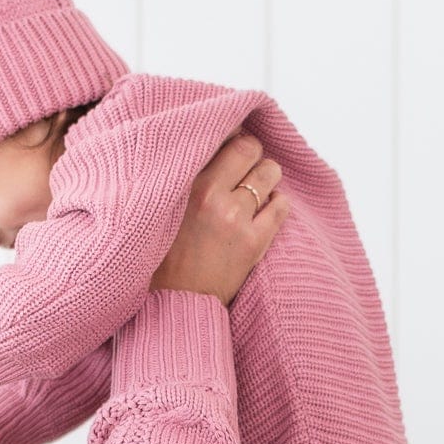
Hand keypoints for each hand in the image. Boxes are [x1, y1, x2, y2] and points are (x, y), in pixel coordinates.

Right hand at [147, 131, 288, 303]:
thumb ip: (183, 179)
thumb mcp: (162, 209)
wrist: (172, 305)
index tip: (230, 149)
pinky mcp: (254, 243)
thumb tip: (209, 146)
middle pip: (249, 148)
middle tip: (245, 171)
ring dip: (267, 178)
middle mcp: (211, 195)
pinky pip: (281, 206)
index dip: (230, 139)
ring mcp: (235, 218)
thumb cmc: (162, 258)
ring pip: (270, 172)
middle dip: (251, 155)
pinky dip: (277, 205)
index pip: (221, 137)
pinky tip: (264, 213)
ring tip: (256, 193)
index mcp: (185, 183)